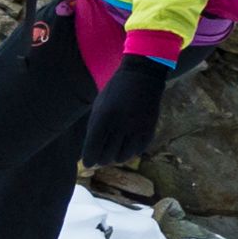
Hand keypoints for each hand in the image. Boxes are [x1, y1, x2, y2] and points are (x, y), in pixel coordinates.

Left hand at [78, 53, 173, 167]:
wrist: (142, 77)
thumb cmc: (115, 92)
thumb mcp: (99, 107)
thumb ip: (93, 130)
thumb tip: (88, 155)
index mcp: (103, 117)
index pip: (92, 149)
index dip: (89, 159)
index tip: (88, 162)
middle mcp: (120, 125)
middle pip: (106, 157)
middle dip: (101, 158)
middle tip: (101, 154)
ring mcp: (136, 129)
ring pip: (122, 158)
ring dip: (116, 156)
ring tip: (114, 148)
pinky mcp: (149, 130)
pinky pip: (136, 152)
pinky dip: (130, 151)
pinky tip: (127, 142)